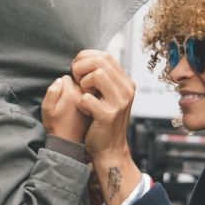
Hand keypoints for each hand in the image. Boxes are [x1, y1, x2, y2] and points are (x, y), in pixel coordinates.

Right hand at [42, 75, 90, 142]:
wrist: (69, 142)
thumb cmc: (55, 126)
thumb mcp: (47, 109)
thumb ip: (52, 91)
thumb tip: (60, 79)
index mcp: (71, 93)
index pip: (67, 77)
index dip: (61, 86)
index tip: (60, 98)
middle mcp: (84, 94)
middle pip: (78, 81)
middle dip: (71, 87)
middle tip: (67, 103)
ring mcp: (92, 100)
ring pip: (85, 88)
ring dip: (80, 93)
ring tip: (74, 108)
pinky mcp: (97, 106)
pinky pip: (91, 96)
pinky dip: (88, 100)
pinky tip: (82, 110)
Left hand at [71, 50, 140, 204]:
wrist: (110, 149)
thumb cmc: (103, 120)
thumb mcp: (109, 95)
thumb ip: (104, 78)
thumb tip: (89, 58)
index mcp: (126, 82)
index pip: (105, 55)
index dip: (85, 58)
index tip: (78, 72)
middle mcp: (127, 90)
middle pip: (100, 60)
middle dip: (81, 67)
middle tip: (77, 82)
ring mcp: (119, 102)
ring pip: (96, 74)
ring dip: (82, 83)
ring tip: (83, 94)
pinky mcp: (108, 115)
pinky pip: (86, 98)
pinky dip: (80, 103)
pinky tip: (85, 110)